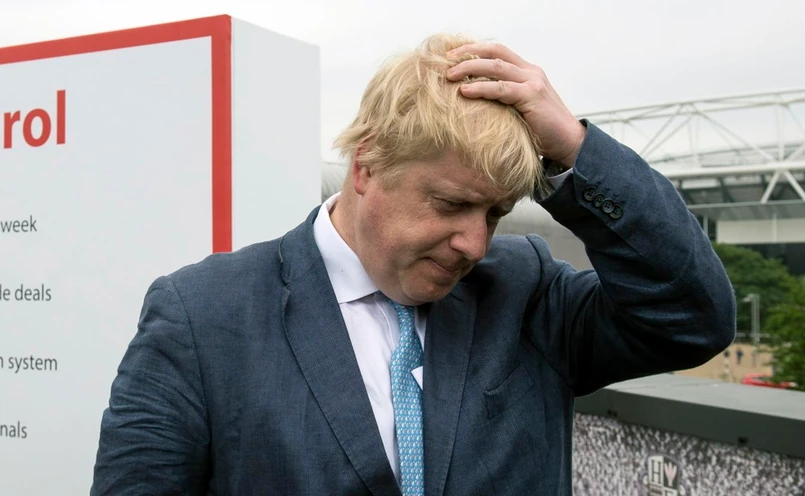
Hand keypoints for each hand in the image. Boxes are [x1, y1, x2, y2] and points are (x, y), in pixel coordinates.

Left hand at [446, 43, 584, 167]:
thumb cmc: (542, 131)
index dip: (475, 50)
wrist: (568, 143)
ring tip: (450, 74)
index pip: (498, 52)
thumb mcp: (519, 109)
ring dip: (470, 68)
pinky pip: (501, 88)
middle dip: (468, 53)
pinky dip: (481, 88)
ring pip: (496, 67)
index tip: (453, 55)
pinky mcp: (532, 97)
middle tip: (446, 60)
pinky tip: (465, 91)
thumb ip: (503, 99)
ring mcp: (532, 83)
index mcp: (527, 72)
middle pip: (495, 53)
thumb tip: (474, 100)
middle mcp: (531, 72)